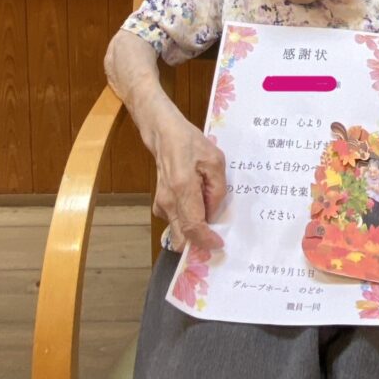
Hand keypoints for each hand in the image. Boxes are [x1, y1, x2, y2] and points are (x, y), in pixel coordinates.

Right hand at [152, 117, 226, 251]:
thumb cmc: (191, 144)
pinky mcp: (159, 204)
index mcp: (183, 188)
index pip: (193, 226)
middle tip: (214, 237)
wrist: (164, 134)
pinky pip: (174, 222)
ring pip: (177, 232)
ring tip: (208, 217)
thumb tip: (213, 214)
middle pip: (181, 238)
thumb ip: (217, 190)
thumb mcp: (215, 161)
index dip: (206, 240)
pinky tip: (196, 207)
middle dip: (198, 244)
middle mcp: (168, 201)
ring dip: (192, 233)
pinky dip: (186, 223)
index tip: (219, 243)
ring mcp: (160, 204)